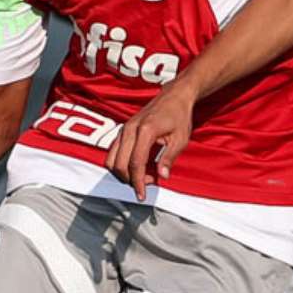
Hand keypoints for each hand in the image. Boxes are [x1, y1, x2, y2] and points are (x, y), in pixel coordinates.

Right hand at [104, 79, 197, 199]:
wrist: (174, 97)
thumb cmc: (179, 115)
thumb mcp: (180, 139)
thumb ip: (169, 158)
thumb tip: (163, 176)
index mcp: (145, 131)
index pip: (135, 163)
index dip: (138, 182)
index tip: (142, 195)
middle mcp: (130, 129)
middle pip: (119, 164)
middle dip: (130, 180)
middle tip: (148, 184)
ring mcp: (124, 129)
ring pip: (112, 159)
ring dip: (123, 173)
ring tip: (142, 176)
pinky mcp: (123, 130)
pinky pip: (114, 152)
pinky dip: (121, 164)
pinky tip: (136, 167)